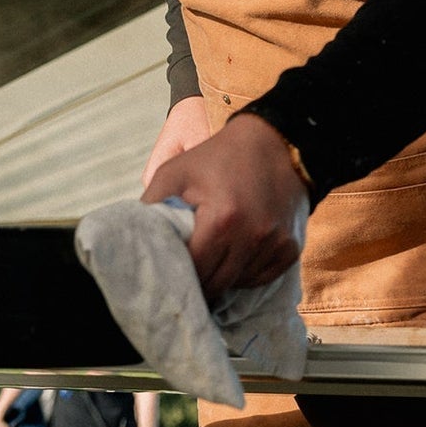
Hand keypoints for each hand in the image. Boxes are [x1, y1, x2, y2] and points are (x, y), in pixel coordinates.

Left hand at [142, 112, 307, 301]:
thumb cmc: (219, 157)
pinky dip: (246, 273)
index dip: (178, 276)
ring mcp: (275, 244)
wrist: (276, 142)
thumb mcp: (176, 171)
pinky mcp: (290, 248)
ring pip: (240, 284)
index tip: (169, 276)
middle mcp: (253, 236)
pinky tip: (236, 254)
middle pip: (217, 284)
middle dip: (199, 283)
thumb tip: (134, 241)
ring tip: (212, 260)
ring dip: (223, 278)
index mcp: (222, 219)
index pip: (195, 270)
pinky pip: (262, 278)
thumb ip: (151, 206)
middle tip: (187, 275)